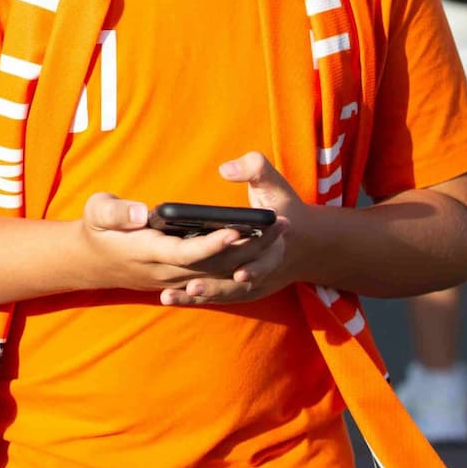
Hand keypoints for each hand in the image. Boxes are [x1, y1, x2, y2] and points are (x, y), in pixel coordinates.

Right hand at [73, 192, 288, 296]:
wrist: (92, 262)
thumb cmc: (96, 230)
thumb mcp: (96, 212)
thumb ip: (116, 212)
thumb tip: (140, 213)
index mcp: (147, 251)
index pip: (187, 252)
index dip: (213, 244)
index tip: (236, 230)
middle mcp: (167, 270)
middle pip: (215, 265)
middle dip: (250, 248)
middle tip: (279, 225)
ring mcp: (176, 279)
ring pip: (222, 273)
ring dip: (254, 257)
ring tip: (280, 234)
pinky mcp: (182, 279)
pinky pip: (217, 279)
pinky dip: (242, 268)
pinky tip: (265, 252)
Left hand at [161, 153, 308, 307]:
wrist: (298, 238)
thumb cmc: (279, 203)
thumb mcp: (274, 182)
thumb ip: (254, 168)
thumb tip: (227, 170)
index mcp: (276, 244)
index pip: (267, 260)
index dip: (256, 269)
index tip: (240, 275)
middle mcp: (263, 267)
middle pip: (241, 284)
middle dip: (217, 287)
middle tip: (193, 287)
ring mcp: (251, 280)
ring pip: (225, 293)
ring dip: (201, 296)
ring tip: (170, 296)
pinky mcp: (238, 286)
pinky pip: (216, 295)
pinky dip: (194, 299)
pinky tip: (168, 297)